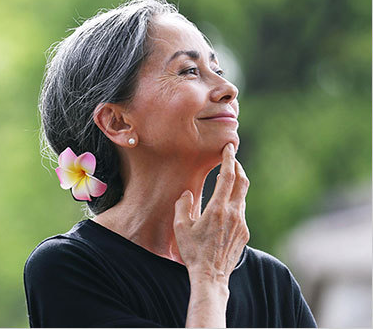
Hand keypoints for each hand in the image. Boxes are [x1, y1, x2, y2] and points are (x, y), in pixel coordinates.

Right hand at [173, 143, 249, 283]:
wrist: (211, 276)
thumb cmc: (193, 252)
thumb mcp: (180, 227)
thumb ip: (182, 206)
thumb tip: (187, 194)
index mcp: (217, 209)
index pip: (227, 176)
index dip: (229, 159)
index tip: (229, 147)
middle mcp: (233, 213)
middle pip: (241, 182)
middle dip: (237, 167)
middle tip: (231, 158)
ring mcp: (241, 224)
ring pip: (242, 197)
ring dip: (236, 185)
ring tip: (227, 179)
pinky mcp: (244, 233)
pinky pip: (241, 211)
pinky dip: (235, 201)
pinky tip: (225, 205)